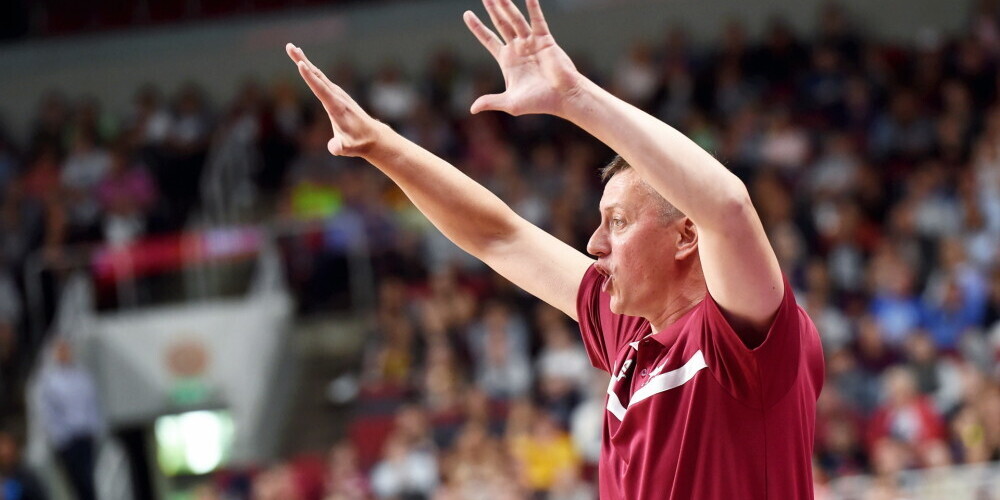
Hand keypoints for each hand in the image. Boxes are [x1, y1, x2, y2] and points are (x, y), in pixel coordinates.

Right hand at [285, 43, 383, 156]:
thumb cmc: (358, 143)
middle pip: (317, 76)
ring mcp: (337, 94)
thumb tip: (334, 148)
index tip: (300, 64)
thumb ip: (339, 148)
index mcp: (336, 107)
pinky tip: (304, 63)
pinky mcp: (337, 94)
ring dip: (305, 61)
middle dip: (303, 61)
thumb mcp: (347, 149)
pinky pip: (321, 79)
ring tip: (293, 49)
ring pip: (319, 74)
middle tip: (289, 46)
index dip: (309, 77)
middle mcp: (337, 96)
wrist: (372, 136)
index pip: (321, 89)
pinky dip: (311, 69)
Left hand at [464, 0, 582, 116]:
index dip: (477, 27)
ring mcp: (531, 42)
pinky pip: (537, 20)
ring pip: (515, 19)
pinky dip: (532, 7)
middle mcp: (518, 48)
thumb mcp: (510, 103)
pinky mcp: (545, 39)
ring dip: (506, 5)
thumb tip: (472, 109)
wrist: (563, 97)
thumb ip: (491, 101)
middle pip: (500, 24)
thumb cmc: (539, 102)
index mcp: (507, 60)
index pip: (488, 39)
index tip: (467, 14)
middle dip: (492, 9)